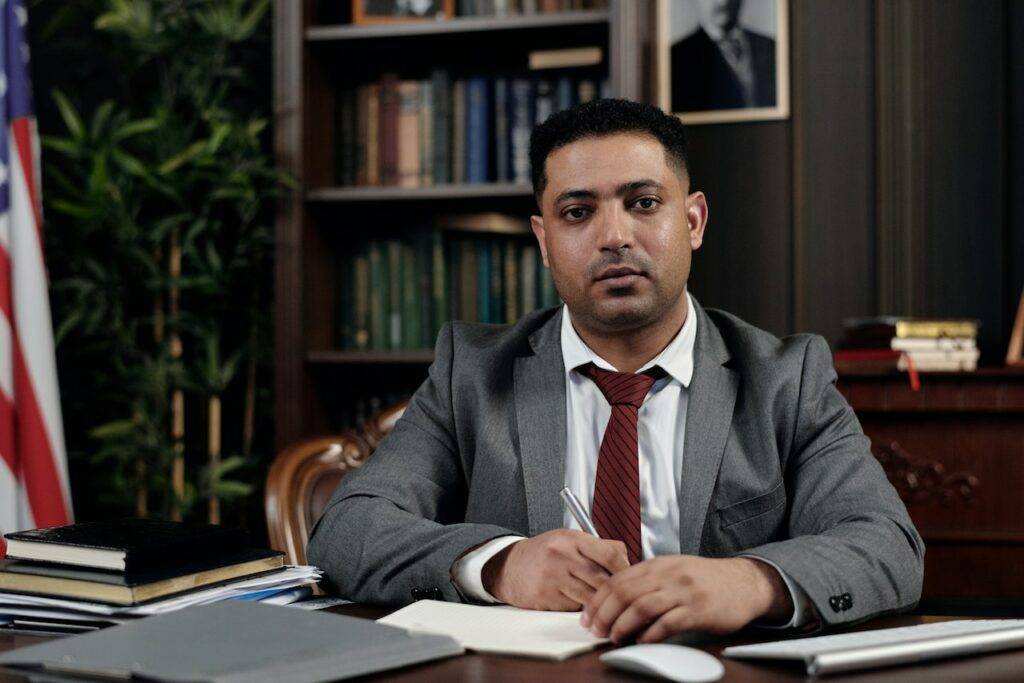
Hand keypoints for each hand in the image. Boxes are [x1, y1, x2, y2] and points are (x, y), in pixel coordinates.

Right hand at [481, 529, 629, 610]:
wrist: (509, 566)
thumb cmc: (545, 553)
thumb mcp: (568, 540)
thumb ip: (596, 546)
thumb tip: (627, 558)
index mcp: (571, 538)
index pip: (609, 553)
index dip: (625, 567)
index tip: (631, 576)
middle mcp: (562, 556)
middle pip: (603, 579)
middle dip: (616, 590)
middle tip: (623, 596)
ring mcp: (553, 577)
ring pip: (591, 596)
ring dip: (601, 603)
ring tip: (606, 604)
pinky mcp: (546, 596)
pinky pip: (574, 607)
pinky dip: (583, 609)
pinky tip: (583, 606)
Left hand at [582, 556, 792, 642]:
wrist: (744, 583)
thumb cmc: (705, 580)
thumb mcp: (673, 570)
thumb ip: (647, 581)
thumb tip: (615, 601)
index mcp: (658, 564)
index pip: (617, 579)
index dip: (598, 599)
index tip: (588, 616)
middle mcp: (668, 574)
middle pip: (624, 592)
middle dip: (605, 614)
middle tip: (596, 631)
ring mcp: (683, 591)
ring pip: (641, 606)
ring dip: (623, 625)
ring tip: (614, 638)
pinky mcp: (698, 610)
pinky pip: (668, 623)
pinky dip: (651, 634)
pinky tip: (642, 641)